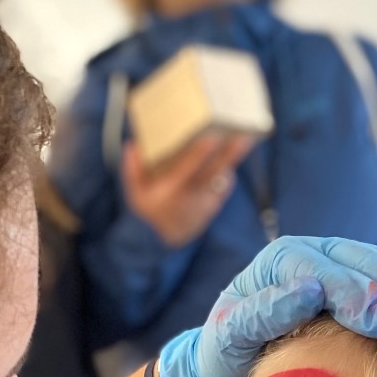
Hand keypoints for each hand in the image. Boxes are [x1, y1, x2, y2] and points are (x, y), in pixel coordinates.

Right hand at [121, 131, 256, 246]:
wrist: (163, 239)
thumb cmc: (148, 209)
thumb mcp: (134, 192)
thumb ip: (132, 169)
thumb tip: (133, 145)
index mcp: (169, 191)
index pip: (186, 170)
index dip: (199, 154)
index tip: (211, 138)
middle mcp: (189, 197)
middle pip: (212, 173)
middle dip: (228, 155)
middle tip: (243, 137)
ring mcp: (204, 203)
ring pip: (221, 179)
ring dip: (232, 160)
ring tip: (244, 139)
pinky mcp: (213, 205)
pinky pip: (223, 186)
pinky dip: (228, 171)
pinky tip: (235, 154)